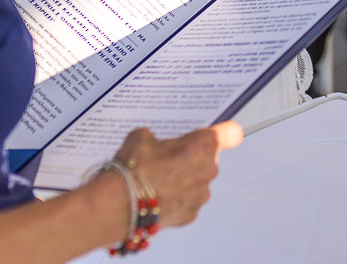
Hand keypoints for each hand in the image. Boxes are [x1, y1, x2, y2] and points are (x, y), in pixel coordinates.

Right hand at [113, 121, 243, 227]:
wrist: (116, 205)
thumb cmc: (132, 170)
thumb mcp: (140, 137)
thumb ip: (156, 137)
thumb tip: (152, 142)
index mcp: (203, 145)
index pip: (230, 133)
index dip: (225, 132)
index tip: (222, 132)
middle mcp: (208, 170)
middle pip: (208, 158)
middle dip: (191, 158)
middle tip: (168, 159)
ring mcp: (201, 195)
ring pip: (197, 181)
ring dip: (184, 180)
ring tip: (158, 180)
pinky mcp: (190, 214)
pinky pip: (188, 201)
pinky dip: (176, 199)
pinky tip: (157, 196)